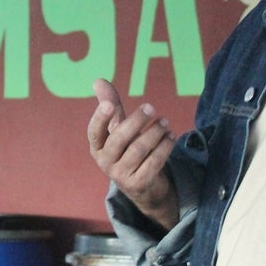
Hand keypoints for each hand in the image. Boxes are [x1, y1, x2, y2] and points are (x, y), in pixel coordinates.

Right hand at [87, 78, 179, 230]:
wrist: (141, 185)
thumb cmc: (127, 149)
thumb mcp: (118, 128)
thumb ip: (111, 105)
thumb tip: (98, 80)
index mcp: (97, 147)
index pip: (94, 132)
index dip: (101, 118)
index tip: (110, 104)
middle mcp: (105, 162)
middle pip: (120, 139)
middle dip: (137, 121)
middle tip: (151, 108)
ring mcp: (121, 176)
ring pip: (139, 149)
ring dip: (155, 132)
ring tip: (166, 122)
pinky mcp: (138, 184)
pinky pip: (154, 162)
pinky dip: (164, 147)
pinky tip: (171, 136)